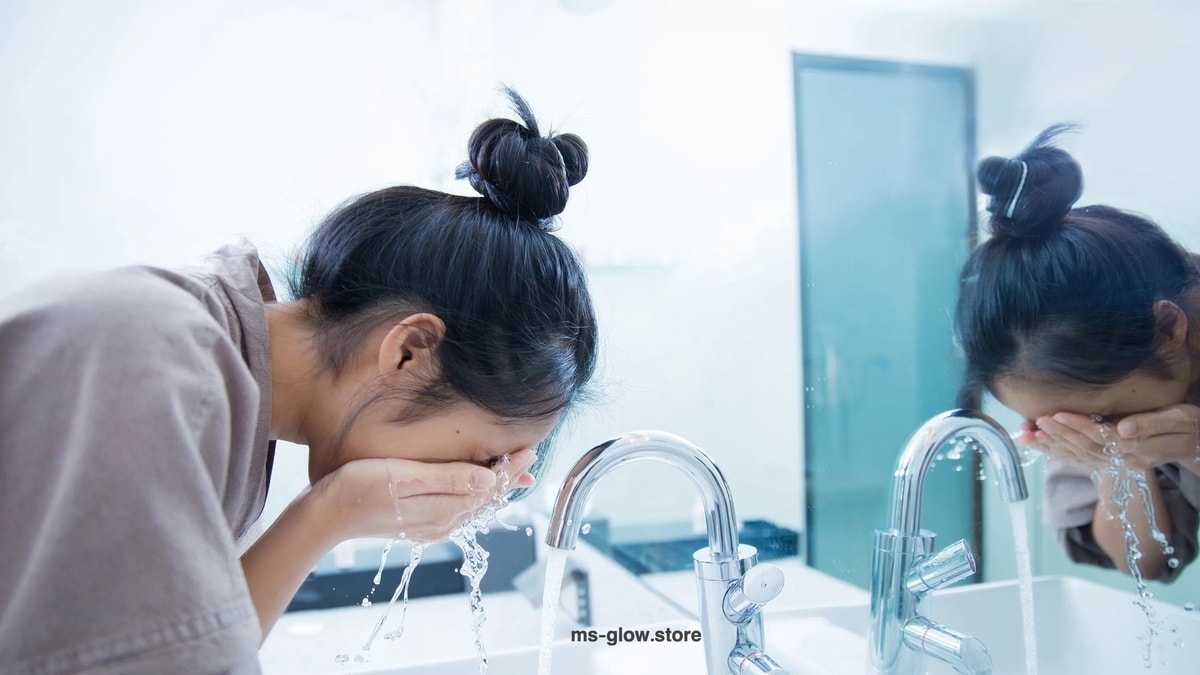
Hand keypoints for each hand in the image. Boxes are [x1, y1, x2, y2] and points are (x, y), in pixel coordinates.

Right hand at [312, 448, 537, 542]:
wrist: (323, 516)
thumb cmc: (357, 489)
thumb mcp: (405, 477)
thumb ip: (448, 478)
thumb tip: (489, 478)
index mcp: (443, 509)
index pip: (489, 486)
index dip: (511, 468)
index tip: (529, 449)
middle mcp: (442, 522)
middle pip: (486, 497)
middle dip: (508, 477)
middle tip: (530, 456)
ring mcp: (430, 525)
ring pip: (473, 504)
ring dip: (494, 486)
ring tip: (513, 473)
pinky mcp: (417, 523)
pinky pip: (457, 508)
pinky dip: (473, 494)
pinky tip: (474, 486)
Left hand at [1025, 405, 1199, 471]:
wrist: (1195, 444)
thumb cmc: (1188, 425)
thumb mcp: (1178, 419)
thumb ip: (1151, 424)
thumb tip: (1124, 428)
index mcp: (1139, 449)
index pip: (1102, 437)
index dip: (1078, 426)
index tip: (1056, 414)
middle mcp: (1125, 461)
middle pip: (1086, 448)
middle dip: (1058, 434)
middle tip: (1035, 420)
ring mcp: (1118, 465)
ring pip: (1079, 456)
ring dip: (1052, 445)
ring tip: (1027, 434)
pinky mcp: (1112, 463)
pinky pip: (1081, 461)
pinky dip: (1058, 452)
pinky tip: (1039, 445)